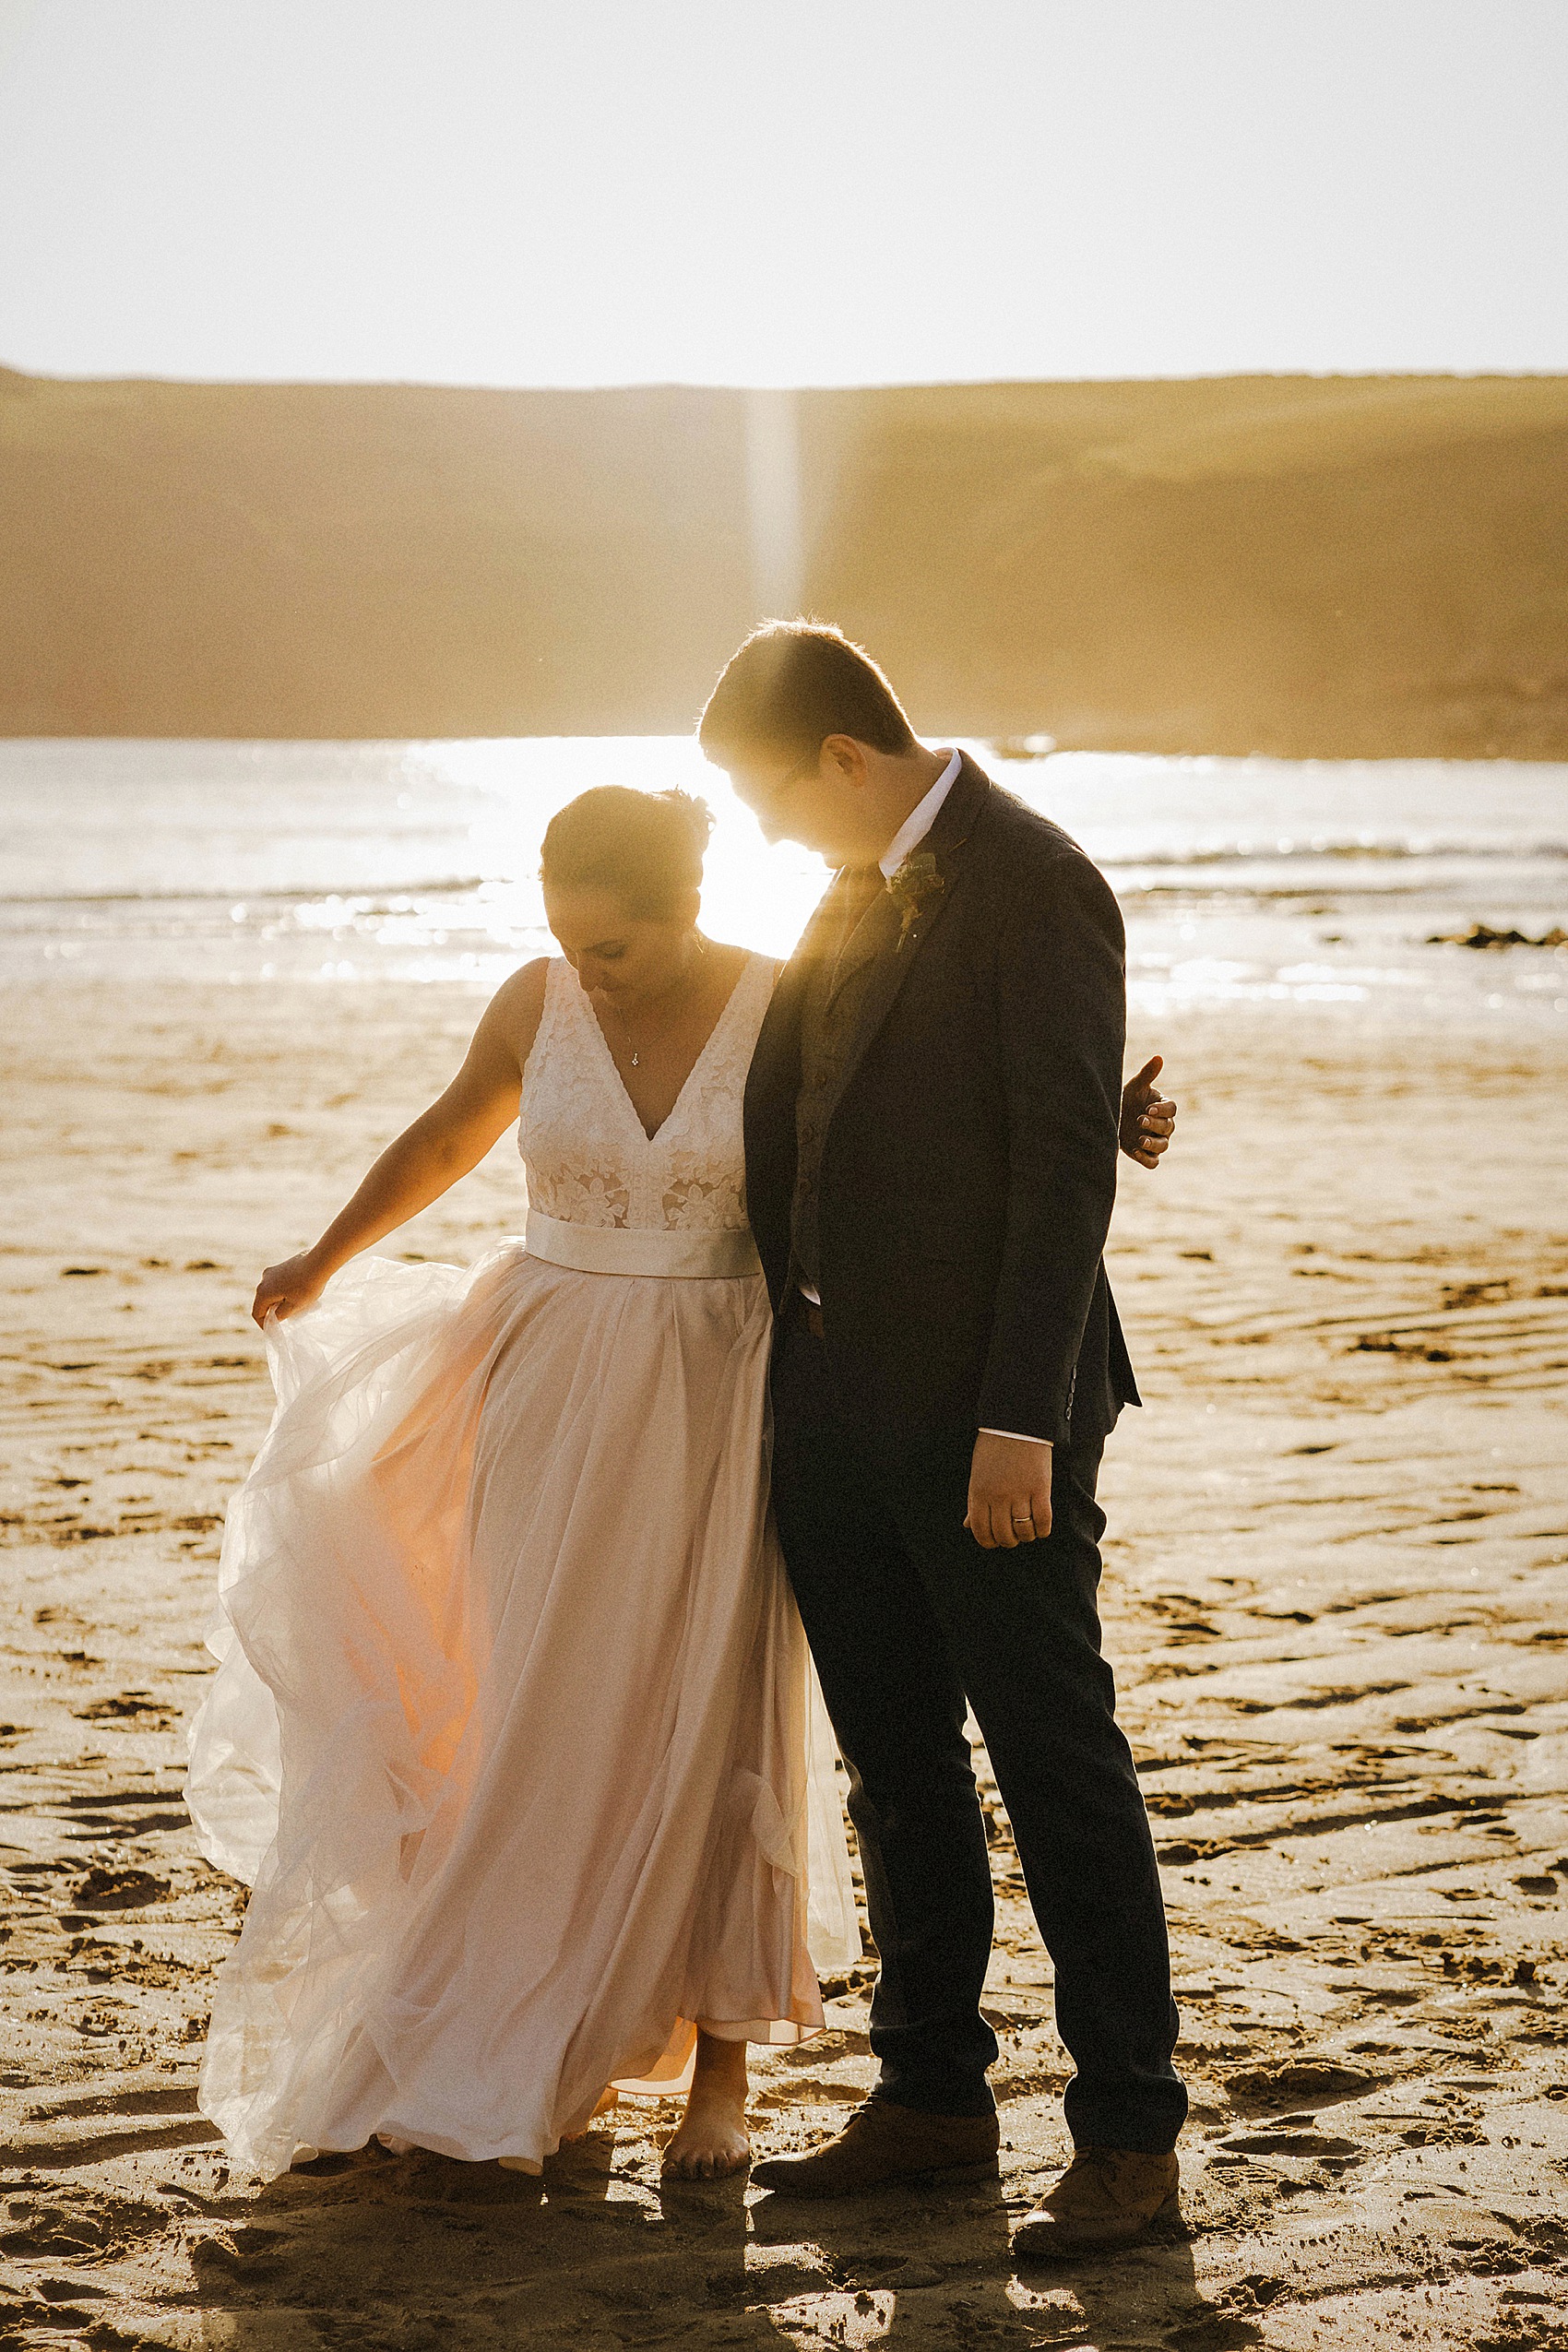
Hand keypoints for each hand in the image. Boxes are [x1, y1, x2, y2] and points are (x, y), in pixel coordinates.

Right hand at [252, 1251, 329, 1328]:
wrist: (319, 1262)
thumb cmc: (307, 1287)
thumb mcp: (294, 1306)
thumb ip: (280, 1315)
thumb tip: (273, 1318)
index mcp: (263, 1291)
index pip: (257, 1313)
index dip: (263, 1324)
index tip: (274, 1331)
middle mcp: (264, 1280)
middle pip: (264, 1302)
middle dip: (275, 1312)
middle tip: (289, 1319)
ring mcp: (272, 1272)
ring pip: (273, 1293)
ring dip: (283, 1302)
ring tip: (300, 1307)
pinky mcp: (281, 1267)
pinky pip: (279, 1284)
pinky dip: (286, 1292)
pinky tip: (302, 1295)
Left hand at [965, 1432, 1052, 1548]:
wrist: (1016, 1423)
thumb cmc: (993, 1448)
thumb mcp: (977, 1475)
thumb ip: (973, 1502)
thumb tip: (967, 1526)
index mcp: (978, 1493)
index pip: (981, 1532)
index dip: (989, 1542)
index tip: (995, 1541)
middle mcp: (998, 1497)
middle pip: (1004, 1536)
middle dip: (1009, 1541)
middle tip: (1013, 1535)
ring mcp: (1020, 1493)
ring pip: (1024, 1532)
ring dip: (1026, 1536)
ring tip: (1027, 1530)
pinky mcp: (1040, 1489)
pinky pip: (1043, 1521)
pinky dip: (1043, 1530)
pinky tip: (1041, 1527)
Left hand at [1120, 1054, 1176, 1169]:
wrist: (1109, 1116)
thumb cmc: (1125, 1098)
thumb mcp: (1134, 1087)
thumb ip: (1147, 1074)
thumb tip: (1159, 1057)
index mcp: (1162, 1107)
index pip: (1172, 1109)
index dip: (1163, 1109)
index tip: (1149, 1108)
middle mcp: (1162, 1125)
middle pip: (1169, 1127)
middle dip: (1156, 1124)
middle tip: (1140, 1120)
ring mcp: (1155, 1140)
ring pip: (1164, 1146)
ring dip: (1154, 1144)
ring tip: (1140, 1140)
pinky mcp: (1145, 1154)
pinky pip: (1153, 1162)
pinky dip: (1148, 1159)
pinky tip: (1136, 1152)